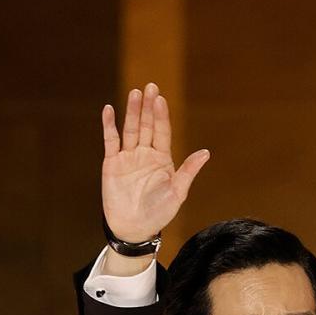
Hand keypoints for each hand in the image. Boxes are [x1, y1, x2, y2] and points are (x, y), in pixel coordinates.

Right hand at [101, 82, 208, 241]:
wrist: (135, 228)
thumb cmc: (159, 212)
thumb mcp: (177, 192)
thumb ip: (188, 171)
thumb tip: (206, 152)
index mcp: (163, 159)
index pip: (162, 132)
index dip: (162, 115)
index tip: (161, 99)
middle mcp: (145, 154)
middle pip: (147, 125)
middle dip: (149, 107)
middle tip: (151, 86)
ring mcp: (128, 157)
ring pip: (130, 129)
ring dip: (132, 112)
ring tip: (135, 93)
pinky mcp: (112, 163)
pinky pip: (110, 141)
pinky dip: (109, 125)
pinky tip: (109, 110)